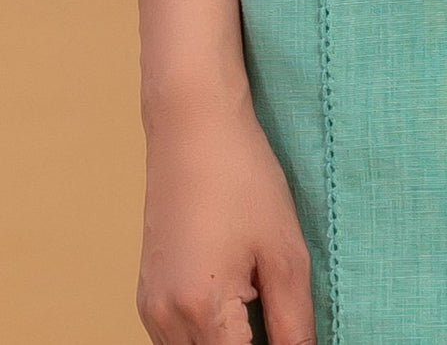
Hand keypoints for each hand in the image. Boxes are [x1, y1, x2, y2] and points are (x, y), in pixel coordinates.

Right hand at [136, 84, 314, 344]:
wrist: (192, 125)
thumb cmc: (242, 177)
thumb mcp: (285, 252)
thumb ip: (295, 325)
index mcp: (201, 311)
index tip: (294, 335)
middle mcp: (165, 319)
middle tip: (281, 317)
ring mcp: (150, 309)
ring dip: (230, 343)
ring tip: (262, 304)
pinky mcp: (147, 296)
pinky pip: (178, 339)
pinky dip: (210, 334)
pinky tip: (238, 300)